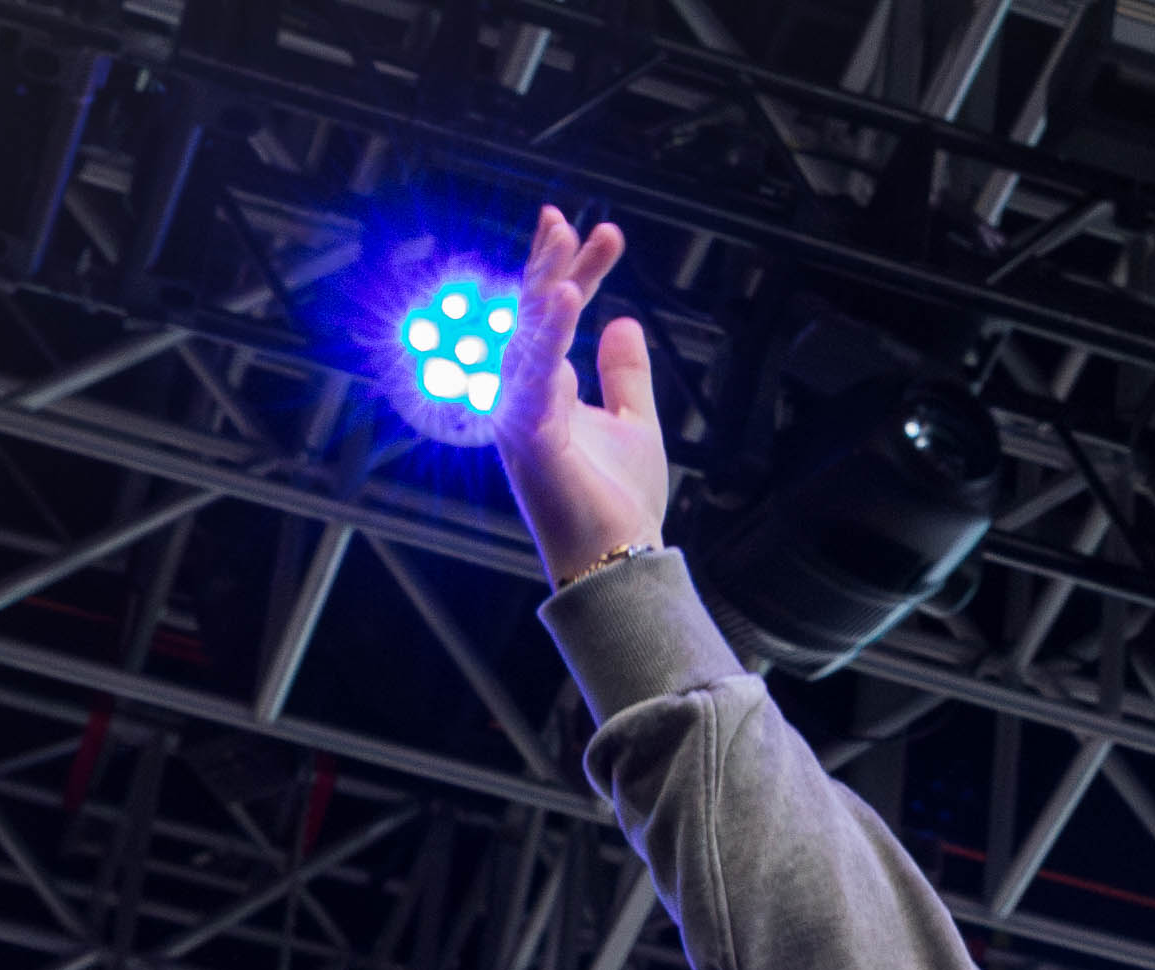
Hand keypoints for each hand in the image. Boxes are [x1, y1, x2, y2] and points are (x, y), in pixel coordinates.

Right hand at [492, 205, 668, 587]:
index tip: (604, 234)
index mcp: (544, 389)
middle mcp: (523, 396)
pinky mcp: (529, 437)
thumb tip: (624, 321)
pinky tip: (565, 298)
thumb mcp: (634, 424)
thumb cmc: (618, 503)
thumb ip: (625, 375)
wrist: (617, 563)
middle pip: (532, 316)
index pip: (556, 317)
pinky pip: (533, 374)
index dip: (577, 271)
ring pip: (526, 337)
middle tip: (570, 220)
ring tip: (565, 243)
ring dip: (544, 287)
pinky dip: (549, 334)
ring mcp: (520, 415)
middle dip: (552, 264)